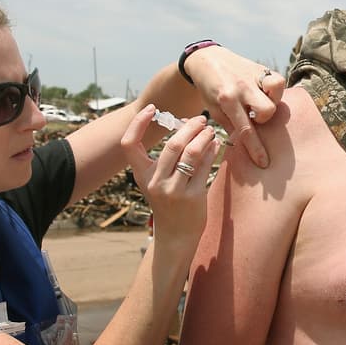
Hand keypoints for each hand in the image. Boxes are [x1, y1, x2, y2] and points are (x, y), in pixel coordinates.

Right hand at [120, 105, 218, 243]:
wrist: (176, 236)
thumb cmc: (168, 202)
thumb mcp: (159, 180)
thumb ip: (168, 156)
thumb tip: (186, 123)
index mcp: (142, 176)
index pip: (129, 144)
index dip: (137, 123)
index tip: (152, 108)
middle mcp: (155, 182)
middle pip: (172, 144)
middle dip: (189, 127)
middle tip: (200, 119)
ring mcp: (174, 191)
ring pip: (191, 153)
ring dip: (203, 137)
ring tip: (210, 130)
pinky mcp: (193, 197)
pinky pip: (204, 166)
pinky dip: (211, 151)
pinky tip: (216, 144)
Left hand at [182, 46, 284, 167]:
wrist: (206, 59)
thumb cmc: (209, 89)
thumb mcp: (213, 109)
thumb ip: (230, 125)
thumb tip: (244, 145)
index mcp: (227, 100)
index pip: (245, 129)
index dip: (256, 148)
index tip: (263, 162)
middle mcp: (242, 87)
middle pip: (267, 110)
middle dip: (263, 118)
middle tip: (254, 116)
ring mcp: (253, 75)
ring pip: (277, 90)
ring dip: (272, 101)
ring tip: (261, 102)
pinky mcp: (260, 68)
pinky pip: (278, 80)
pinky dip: (275, 89)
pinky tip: (266, 92)